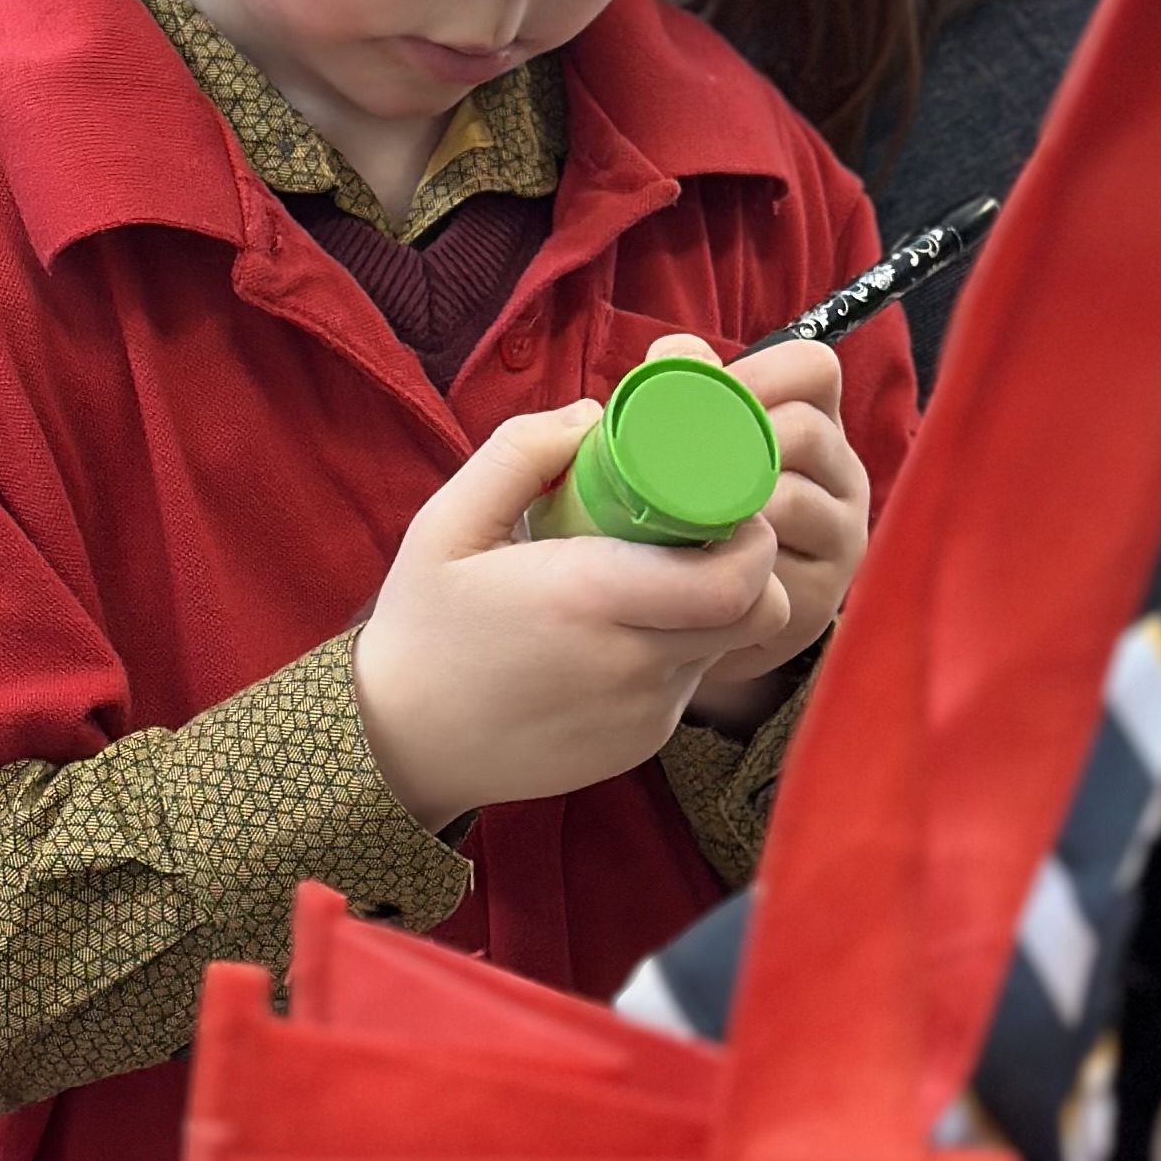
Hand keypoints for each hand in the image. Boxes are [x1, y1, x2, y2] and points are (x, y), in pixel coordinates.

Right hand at [350, 401, 791, 830]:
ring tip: (648, 575)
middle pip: (758, 612)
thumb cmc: (424, 626)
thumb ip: (518, 454)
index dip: (752, 532)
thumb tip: (592, 416)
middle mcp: (632, 663)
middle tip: (700, 527)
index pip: (735, 578)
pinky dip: (677, 645)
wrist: (403, 745)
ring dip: (711, 604)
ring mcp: (645, 712)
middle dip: (748, 562)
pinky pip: (689, 680)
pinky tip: (617, 630)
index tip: (722, 494)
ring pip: (728, 644)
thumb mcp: (445, 523)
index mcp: (589, 598)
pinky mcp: (642, 742)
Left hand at [680, 331, 869, 729]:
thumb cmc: (689, 507)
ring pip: (791, 498)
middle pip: (804, 430)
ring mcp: (841, 539)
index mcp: (814, 422)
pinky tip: (697, 560)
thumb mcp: (686, 439)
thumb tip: (676, 352)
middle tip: (674, 460)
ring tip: (680, 510)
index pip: (814, 367)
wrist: (698, 614)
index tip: (701, 396)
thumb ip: (683, 382)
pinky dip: (728, 559)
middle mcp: (842, 476)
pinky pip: (775, 567)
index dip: (756, 374)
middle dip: (731, 440)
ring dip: (726, 501)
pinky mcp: (820, 598)